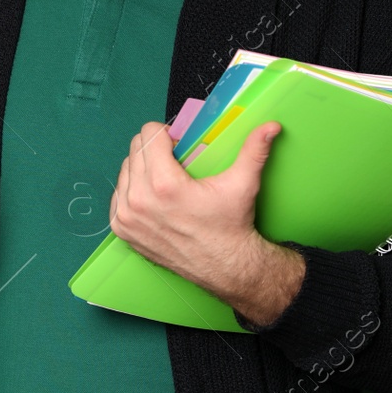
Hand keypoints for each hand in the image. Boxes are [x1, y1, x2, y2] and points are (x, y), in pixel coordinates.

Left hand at [109, 119, 291, 308]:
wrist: (226, 266)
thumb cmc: (232, 225)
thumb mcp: (243, 184)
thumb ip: (254, 150)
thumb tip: (271, 126)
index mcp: (164, 185)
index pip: (148, 133)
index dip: (166, 134)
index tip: (178, 144)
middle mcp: (139, 200)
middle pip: (135, 148)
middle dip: (154, 148)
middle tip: (175, 161)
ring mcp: (127, 216)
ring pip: (125, 169)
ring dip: (142, 167)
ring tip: (165, 178)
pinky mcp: (122, 228)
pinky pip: (119, 193)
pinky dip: (133, 189)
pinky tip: (153, 196)